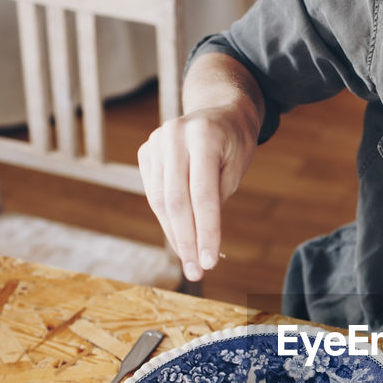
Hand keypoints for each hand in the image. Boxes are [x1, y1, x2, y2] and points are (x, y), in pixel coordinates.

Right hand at [138, 104, 257, 280]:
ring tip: (190, 263)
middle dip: (187, 241)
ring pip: (161, 201)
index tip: (211, 262)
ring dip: (175, 236)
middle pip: (176, 201)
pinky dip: (167, 221)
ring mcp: (155, 142)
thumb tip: (201, 244)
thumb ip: (217, 200)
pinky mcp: (145, 152)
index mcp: (203, 136)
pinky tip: (180, 240)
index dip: (206, 231)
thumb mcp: (236, 168)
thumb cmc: (234, 144)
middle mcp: (174, 135)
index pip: (203, 195)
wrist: (218, 111)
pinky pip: (154, 194)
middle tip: (198, 272)